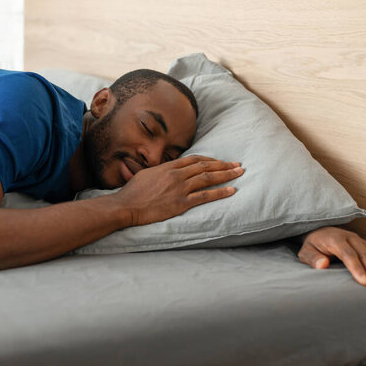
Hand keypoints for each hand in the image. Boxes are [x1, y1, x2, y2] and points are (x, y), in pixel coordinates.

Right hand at [113, 155, 243, 225]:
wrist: (126, 205)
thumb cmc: (132, 192)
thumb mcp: (145, 174)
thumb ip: (159, 171)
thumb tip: (165, 171)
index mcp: (168, 167)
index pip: (194, 159)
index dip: (210, 159)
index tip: (220, 161)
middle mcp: (177, 175)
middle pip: (205, 166)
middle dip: (223, 165)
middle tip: (238, 164)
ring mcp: (180, 188)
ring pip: (208, 178)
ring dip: (226, 175)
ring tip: (239, 173)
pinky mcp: (181, 203)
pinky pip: (205, 196)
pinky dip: (220, 192)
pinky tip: (231, 190)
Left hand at [297, 226, 365, 294]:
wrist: (320, 231)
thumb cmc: (312, 246)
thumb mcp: (305, 252)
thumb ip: (312, 258)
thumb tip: (322, 264)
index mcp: (335, 239)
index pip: (348, 254)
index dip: (356, 268)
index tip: (364, 283)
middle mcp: (351, 239)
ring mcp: (361, 242)